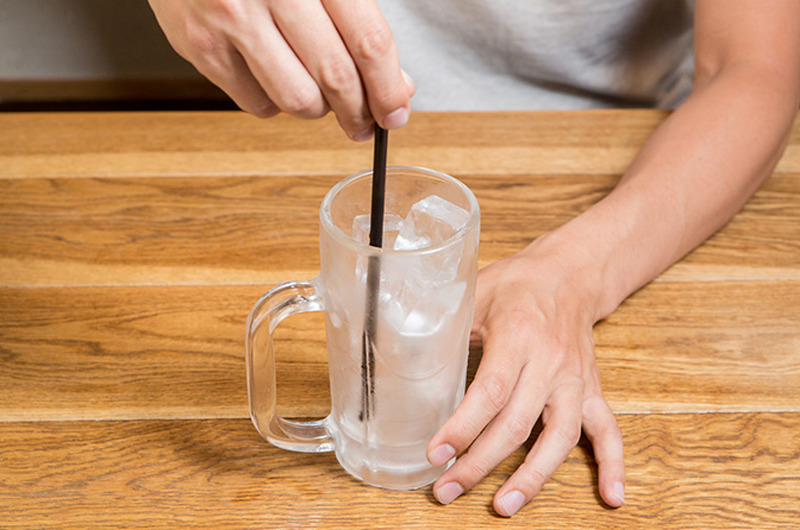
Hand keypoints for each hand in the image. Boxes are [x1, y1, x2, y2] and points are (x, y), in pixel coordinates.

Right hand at [148, 0, 414, 139]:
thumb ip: (359, 22)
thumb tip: (394, 85)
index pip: (368, 42)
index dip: (388, 88)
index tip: (395, 111)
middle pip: (336, 76)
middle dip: (360, 111)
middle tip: (366, 122)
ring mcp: (231, 19)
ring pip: (297, 99)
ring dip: (319, 110)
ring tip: (321, 97)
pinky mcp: (200, 44)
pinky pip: (256, 103)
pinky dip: (276, 104)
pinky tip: (279, 80)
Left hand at [426, 236, 625, 515]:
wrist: (568, 274)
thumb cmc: (515, 285)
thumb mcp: (474, 295)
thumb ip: (443, 326)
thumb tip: (399, 351)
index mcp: (518, 336)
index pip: (490, 392)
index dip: (462, 428)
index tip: (435, 454)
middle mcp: (550, 363)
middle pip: (517, 424)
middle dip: (480, 463)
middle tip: (447, 489)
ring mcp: (575, 380)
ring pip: (560, 437)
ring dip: (533, 478)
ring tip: (503, 506)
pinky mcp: (592, 390)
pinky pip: (608, 431)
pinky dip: (612, 465)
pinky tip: (610, 497)